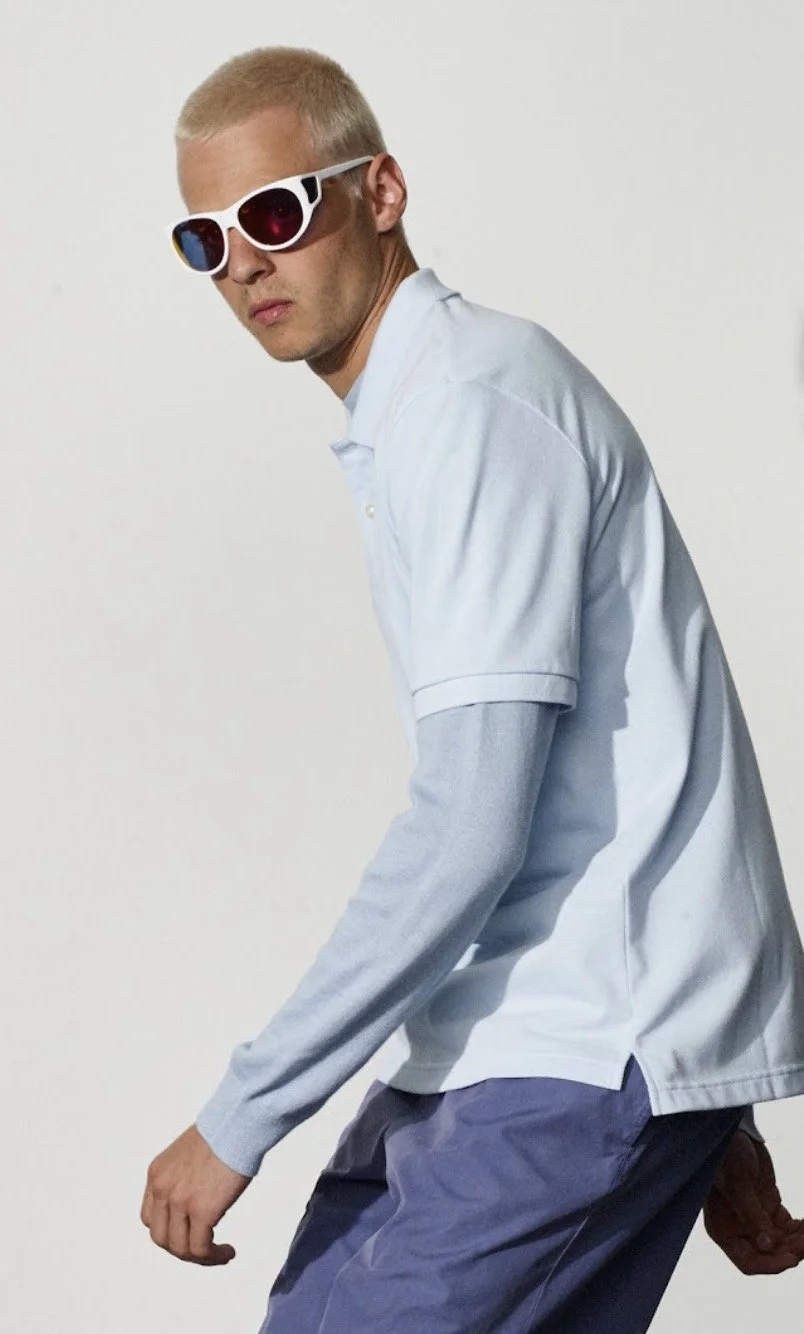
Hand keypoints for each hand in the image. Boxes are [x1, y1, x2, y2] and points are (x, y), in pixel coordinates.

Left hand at [140, 1124, 251, 1264]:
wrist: (239, 1121)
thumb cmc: (225, 1132)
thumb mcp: (188, 1155)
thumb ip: (183, 1177)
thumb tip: (197, 1198)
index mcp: (157, 1174)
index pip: (150, 1217)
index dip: (169, 1231)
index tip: (190, 1232)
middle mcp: (162, 1189)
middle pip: (161, 1238)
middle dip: (183, 1248)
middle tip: (205, 1248)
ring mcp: (180, 1201)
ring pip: (180, 1248)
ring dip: (201, 1258)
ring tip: (220, 1253)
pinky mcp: (202, 1210)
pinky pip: (201, 1249)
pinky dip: (213, 1257)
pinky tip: (228, 1252)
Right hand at [703, 1129, 803, 1273]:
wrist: (735, 1132)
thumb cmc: (727, 1154)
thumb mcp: (738, 1184)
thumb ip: (751, 1216)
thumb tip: (766, 1246)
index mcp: (724, 1229)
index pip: (748, 1262)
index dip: (770, 1265)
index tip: (792, 1259)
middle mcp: (739, 1230)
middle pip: (770, 1255)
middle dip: (790, 1251)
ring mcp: (756, 1221)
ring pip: (782, 1244)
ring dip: (798, 1241)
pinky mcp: (769, 1209)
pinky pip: (788, 1228)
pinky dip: (800, 1229)